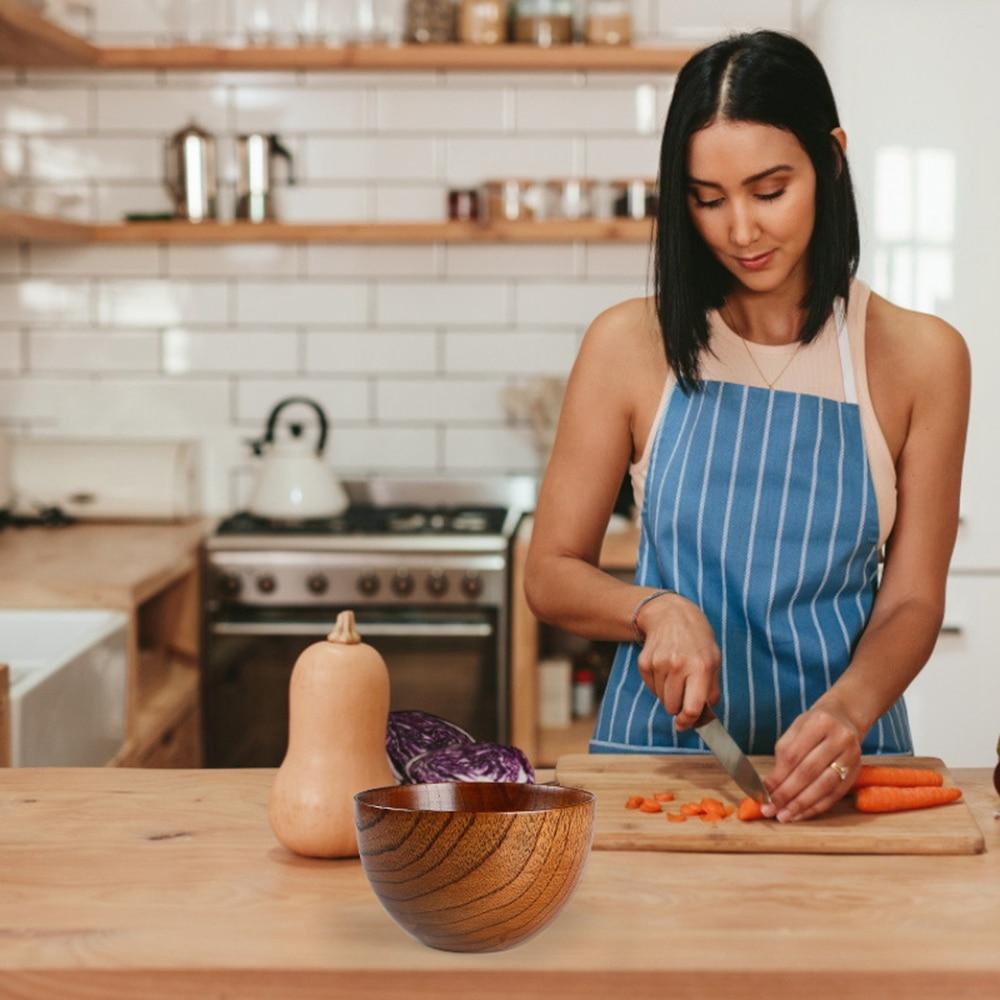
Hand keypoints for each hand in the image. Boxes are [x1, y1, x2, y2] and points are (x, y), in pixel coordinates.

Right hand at [635, 593, 720, 729]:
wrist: (670, 615)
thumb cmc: (697, 640)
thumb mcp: (714, 661)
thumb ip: (711, 691)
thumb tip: (704, 717)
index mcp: (700, 667)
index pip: (692, 707)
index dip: (688, 721)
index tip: (685, 725)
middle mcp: (678, 666)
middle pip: (673, 707)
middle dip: (679, 707)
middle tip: (685, 694)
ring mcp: (658, 664)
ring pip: (662, 699)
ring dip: (669, 695)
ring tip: (676, 676)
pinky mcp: (644, 663)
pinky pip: (651, 688)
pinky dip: (659, 685)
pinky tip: (666, 669)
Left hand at [761, 700, 861, 821]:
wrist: (845, 717)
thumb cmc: (815, 724)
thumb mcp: (796, 728)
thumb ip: (783, 753)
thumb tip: (770, 784)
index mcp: (820, 722)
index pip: (793, 755)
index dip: (778, 777)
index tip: (764, 792)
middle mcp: (840, 739)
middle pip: (808, 772)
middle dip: (787, 794)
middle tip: (770, 809)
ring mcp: (851, 756)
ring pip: (824, 786)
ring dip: (801, 804)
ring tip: (784, 816)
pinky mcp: (856, 772)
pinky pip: (835, 795)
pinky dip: (816, 807)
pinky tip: (801, 813)